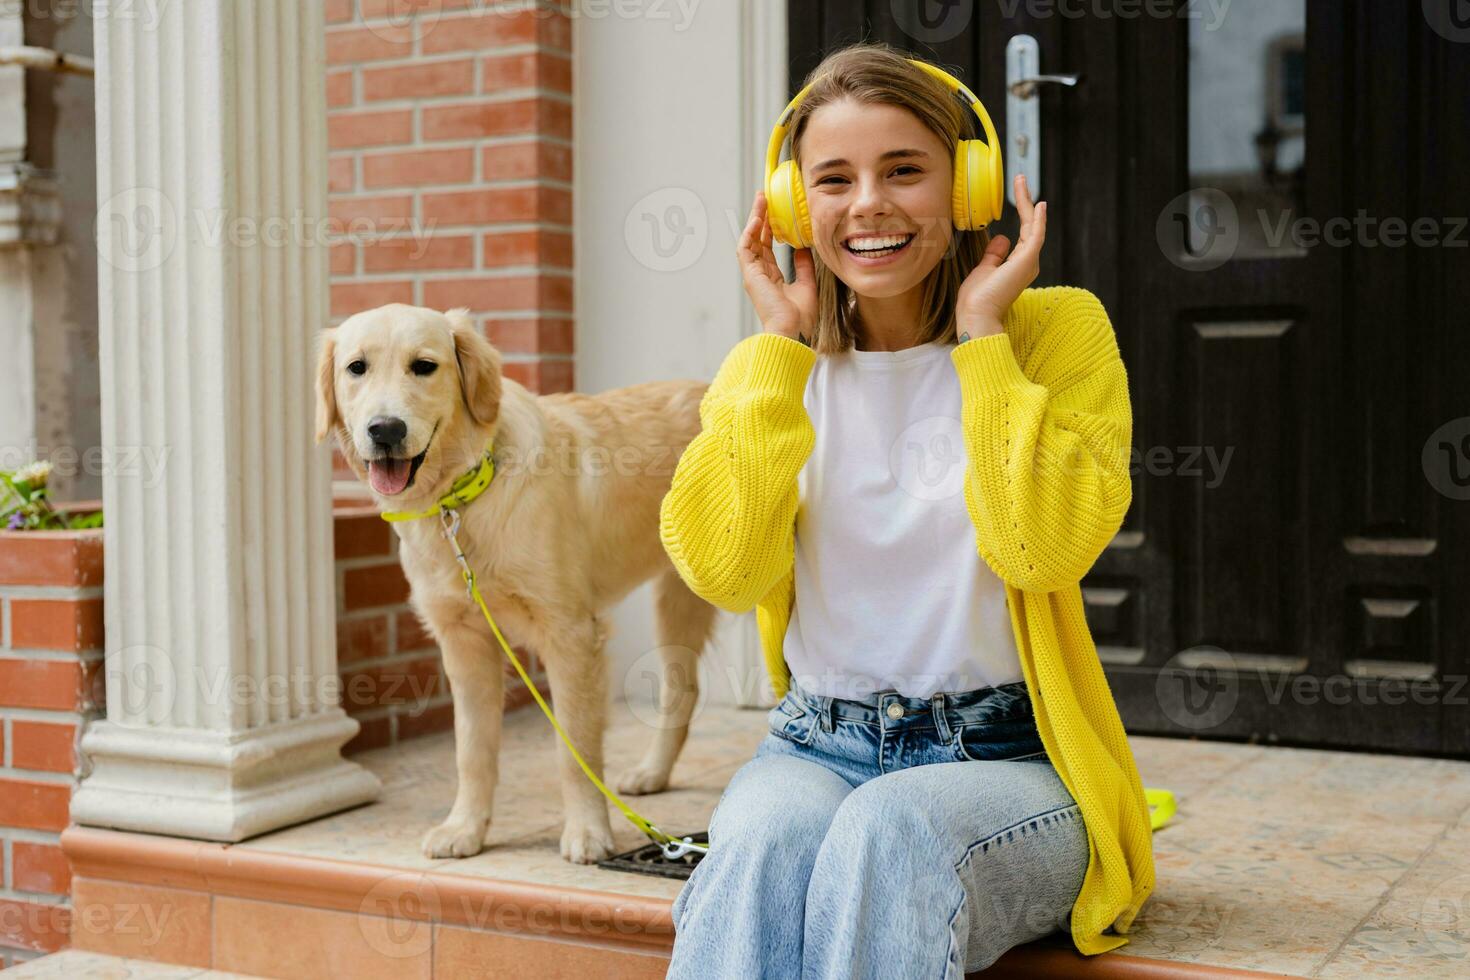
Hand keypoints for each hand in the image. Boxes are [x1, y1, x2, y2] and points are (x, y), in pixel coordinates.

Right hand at [738, 191, 816, 342]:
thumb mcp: (807, 285)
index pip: (767, 247)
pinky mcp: (750, 275)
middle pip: (757, 239)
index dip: (771, 228)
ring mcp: (753, 274)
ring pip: (750, 239)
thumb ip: (804, 266)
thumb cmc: (799, 317)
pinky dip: (751, 233)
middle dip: (761, 217)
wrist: (792, 331)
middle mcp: (759, 274)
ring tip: (761, 200)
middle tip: (765, 198)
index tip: (776, 211)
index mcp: (771, 277)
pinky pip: (746, 248)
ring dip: (755, 219)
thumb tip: (802, 249)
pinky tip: (759, 218)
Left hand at [956, 174, 1046, 339]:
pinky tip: (1038, 204)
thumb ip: (994, 254)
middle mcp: (1028, 263)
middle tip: (1020, 179)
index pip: (1024, 234)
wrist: (976, 315)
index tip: (1019, 192)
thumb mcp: (984, 270)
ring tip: (1021, 181)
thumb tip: (1002, 237)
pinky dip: (1038, 219)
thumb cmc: (977, 298)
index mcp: (1018, 265)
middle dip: (1026, 201)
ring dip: (1028, 202)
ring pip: (1033, 226)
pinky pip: (1036, 235)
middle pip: (1031, 226)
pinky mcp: (1026, 261)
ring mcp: (1028, 262)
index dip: (1023, 212)